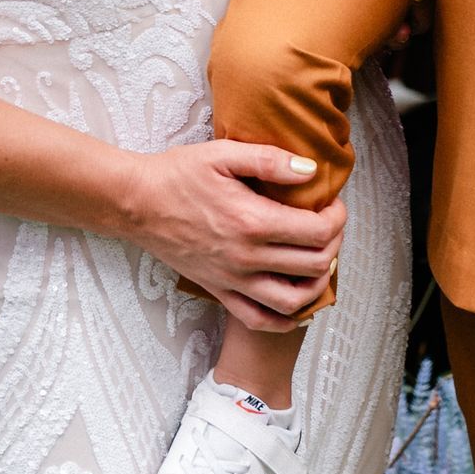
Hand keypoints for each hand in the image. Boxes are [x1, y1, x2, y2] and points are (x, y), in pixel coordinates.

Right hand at [122, 140, 345, 329]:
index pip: (318, 232)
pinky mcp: (219, 291)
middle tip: (330, 226)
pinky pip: (259, 319)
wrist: (137, 204)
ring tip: (321, 261)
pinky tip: (296, 302)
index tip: (334, 204)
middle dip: (334, 244)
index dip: (337, 218)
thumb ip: (270, 161)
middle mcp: (246, 257)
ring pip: (294, 300)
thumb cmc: (178, 175)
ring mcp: (233, 280)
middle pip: (314, 265)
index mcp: (252, 221)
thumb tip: (310, 170)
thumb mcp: (223, 154)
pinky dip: (285, 318)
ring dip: (318, 283)